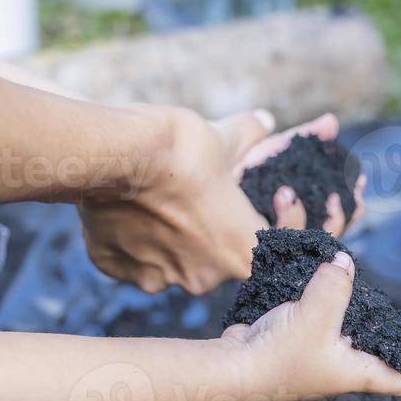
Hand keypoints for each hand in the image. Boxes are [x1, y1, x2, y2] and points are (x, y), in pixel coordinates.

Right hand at [79, 107, 363, 295]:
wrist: (117, 155)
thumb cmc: (181, 150)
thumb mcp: (224, 138)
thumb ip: (250, 136)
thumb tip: (264, 122)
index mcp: (241, 252)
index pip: (274, 245)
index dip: (283, 218)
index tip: (278, 194)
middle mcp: (203, 279)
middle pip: (217, 254)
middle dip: (215, 226)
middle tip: (201, 193)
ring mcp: (158, 279)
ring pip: (171, 258)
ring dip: (171, 235)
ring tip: (159, 197)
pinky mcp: (117, 270)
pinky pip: (131, 257)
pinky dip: (133, 238)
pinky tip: (128, 207)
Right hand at [222, 252, 400, 400]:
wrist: (232, 367)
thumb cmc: (280, 354)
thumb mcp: (316, 314)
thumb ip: (335, 285)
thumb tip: (344, 262)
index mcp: (355, 373)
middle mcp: (338, 367)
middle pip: (372, 349)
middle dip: (381, 325)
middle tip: (385, 299)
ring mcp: (314, 355)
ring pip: (342, 330)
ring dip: (347, 307)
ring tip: (351, 281)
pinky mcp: (292, 341)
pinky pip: (315, 320)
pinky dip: (319, 302)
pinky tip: (315, 281)